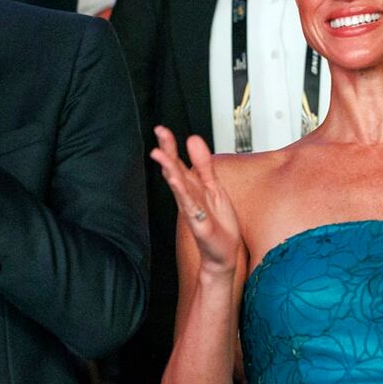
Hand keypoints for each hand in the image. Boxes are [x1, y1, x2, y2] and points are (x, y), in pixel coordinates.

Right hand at [151, 126, 241, 276]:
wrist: (223, 254)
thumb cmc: (217, 223)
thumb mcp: (213, 186)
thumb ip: (204, 164)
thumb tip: (193, 140)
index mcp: (192, 186)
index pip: (178, 162)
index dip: (170, 145)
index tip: (161, 130)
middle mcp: (189, 197)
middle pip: (175, 171)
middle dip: (167, 152)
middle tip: (159, 134)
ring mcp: (192, 211)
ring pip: (179, 188)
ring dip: (170, 172)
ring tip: (161, 156)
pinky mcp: (200, 225)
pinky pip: (191, 208)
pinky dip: (184, 196)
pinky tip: (178, 184)